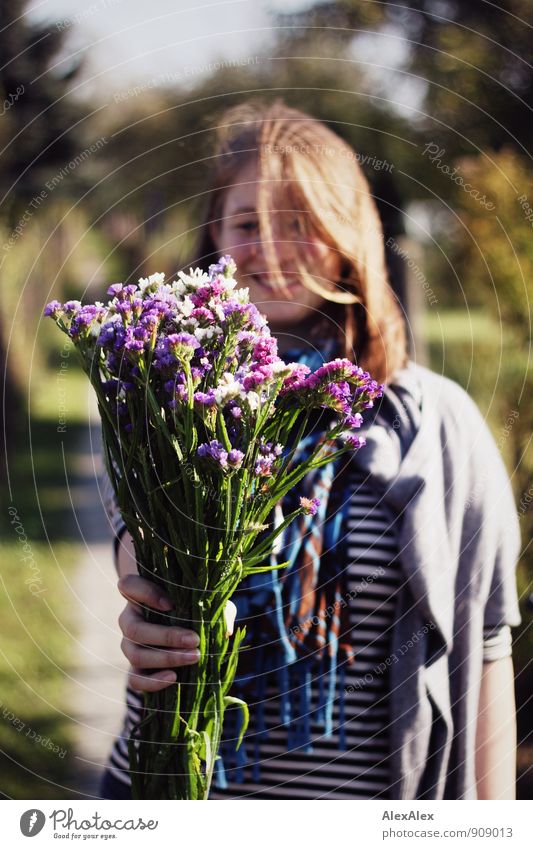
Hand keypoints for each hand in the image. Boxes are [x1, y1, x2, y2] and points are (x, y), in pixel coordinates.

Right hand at [117, 574, 235, 692]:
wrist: (182, 629)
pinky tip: (174, 678)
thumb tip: (225, 630)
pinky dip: (152, 681)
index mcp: (140, 594)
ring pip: (135, 654)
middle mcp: (129, 618)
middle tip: (195, 640)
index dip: (145, 594)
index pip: (128, 585)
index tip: (171, 604)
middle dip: (166, 636)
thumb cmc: (192, 605)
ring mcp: (129, 644)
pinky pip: (134, 679)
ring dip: (165, 658)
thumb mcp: (204, 600)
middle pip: (134, 629)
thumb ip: (215, 608)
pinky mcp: (136, 668)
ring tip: (194, 657)